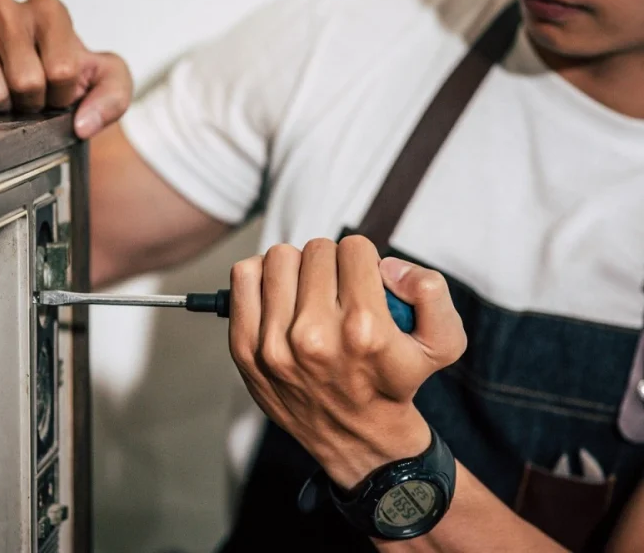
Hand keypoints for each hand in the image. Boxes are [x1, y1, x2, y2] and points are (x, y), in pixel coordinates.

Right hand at [0, 0, 132, 137]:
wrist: (19, 87)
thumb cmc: (59, 80)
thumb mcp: (105, 83)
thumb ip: (113, 98)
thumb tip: (83, 123)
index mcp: (47, 10)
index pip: (62, 69)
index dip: (61, 95)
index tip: (56, 91)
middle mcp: (5, 8)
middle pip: (26, 80)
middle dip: (30, 103)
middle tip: (26, 98)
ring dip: (0, 108)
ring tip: (2, 96)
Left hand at [228, 236, 467, 489]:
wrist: (356, 437)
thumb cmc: (395, 382)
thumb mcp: (443, 344)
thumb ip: (432, 291)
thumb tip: (388, 266)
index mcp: (363, 330)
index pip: (354, 249)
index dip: (363, 261)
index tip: (363, 282)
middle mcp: (314, 337)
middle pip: (316, 250)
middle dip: (332, 263)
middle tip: (337, 291)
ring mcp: (274, 344)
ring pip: (279, 258)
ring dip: (297, 269)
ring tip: (308, 293)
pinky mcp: (245, 349)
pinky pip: (243, 278)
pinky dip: (260, 277)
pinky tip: (280, 296)